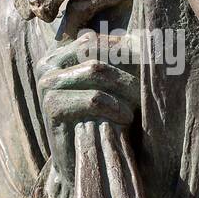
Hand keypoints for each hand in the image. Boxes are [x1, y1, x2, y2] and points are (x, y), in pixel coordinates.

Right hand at [36, 27, 139, 197]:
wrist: (85, 164)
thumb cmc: (104, 118)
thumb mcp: (112, 83)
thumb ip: (119, 56)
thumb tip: (147, 33)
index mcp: (61, 51)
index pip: (98, 37)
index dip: (127, 47)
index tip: (153, 59)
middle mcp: (48, 62)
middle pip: (97, 49)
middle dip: (126, 66)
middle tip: (145, 88)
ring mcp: (46, 84)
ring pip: (96, 70)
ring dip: (125, 88)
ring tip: (135, 106)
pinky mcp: (51, 107)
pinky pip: (93, 98)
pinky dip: (115, 107)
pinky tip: (124, 119)